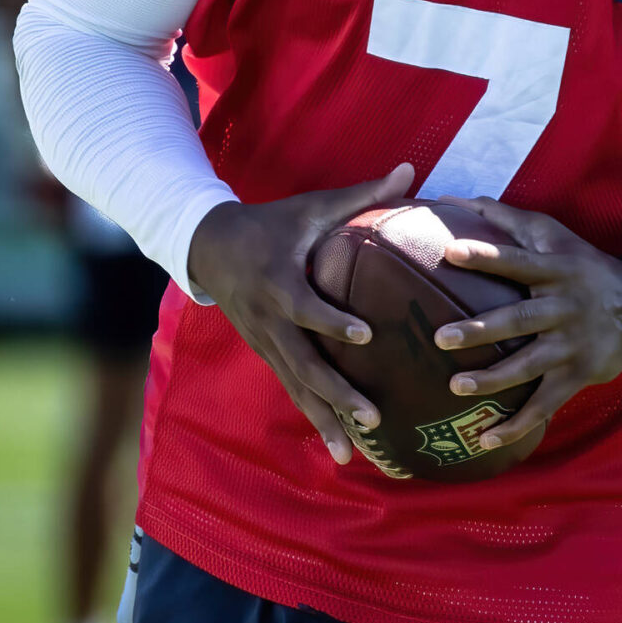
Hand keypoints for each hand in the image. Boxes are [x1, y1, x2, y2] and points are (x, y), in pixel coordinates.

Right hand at [187, 165, 415, 465]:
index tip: (365, 334)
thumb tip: (412, 169)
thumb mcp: (311, 206)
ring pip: (294, 387)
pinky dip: (313, 418)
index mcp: (279, 280)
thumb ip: (362, 193)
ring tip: (351, 454)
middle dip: (335, 392)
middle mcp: (269, 319)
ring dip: (323, 420)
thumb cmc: (271, 223)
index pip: (306, 305)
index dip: (332, 320)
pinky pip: (291, 389)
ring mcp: (264, 342)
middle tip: (372, 415)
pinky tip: (338, 447)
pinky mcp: (265, 354)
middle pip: (301, 362)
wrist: (209, 246)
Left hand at [432, 198, 621, 452]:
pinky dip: (518, 424)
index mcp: (556, 271)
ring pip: (529, 365)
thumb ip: (504, 218)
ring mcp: (571, 345)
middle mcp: (563, 308)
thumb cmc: (583, 266)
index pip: (517, 261)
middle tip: (442, 337)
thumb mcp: (554, 236)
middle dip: (481, 330)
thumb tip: (451, 199)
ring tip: (456, 386)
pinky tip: (486, 438)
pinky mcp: (577, 375)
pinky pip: (545, 403)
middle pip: (518, 318)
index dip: (486, 256)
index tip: (450, 252)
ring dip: (492, 379)